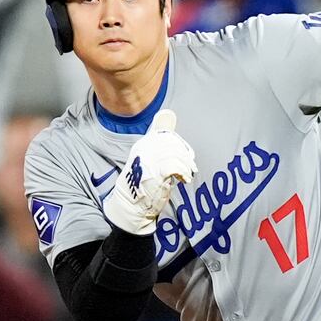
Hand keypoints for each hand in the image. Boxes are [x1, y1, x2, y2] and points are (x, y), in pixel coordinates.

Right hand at [101, 109, 196, 234]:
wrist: (131, 206)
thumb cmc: (144, 185)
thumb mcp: (150, 160)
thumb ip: (161, 143)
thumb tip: (170, 114)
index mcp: (143, 144)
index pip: (166, 134)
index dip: (179, 144)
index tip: (184, 157)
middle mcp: (144, 148)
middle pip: (172, 142)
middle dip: (185, 155)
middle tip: (189, 168)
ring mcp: (149, 159)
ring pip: (176, 153)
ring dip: (185, 165)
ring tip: (186, 175)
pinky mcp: (155, 171)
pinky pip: (176, 165)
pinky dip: (183, 173)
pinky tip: (184, 180)